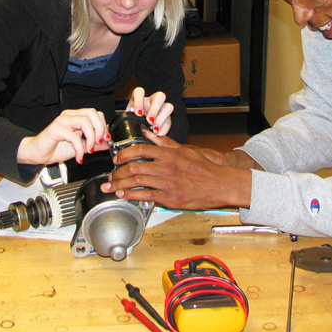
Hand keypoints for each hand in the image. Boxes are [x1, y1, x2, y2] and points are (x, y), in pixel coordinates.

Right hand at [17, 108, 109, 164]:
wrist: (40, 154)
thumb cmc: (57, 148)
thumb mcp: (81, 147)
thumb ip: (94, 144)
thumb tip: (107, 143)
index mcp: (76, 117)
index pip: (96, 113)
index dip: (103, 125)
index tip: (105, 139)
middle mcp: (70, 115)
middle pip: (92, 113)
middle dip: (99, 129)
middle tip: (99, 142)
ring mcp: (62, 121)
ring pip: (84, 121)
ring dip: (91, 138)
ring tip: (88, 150)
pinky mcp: (55, 129)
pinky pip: (73, 136)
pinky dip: (79, 149)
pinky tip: (79, 156)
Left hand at [101, 133, 251, 209]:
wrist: (220, 184)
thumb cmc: (204, 168)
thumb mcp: (186, 151)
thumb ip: (165, 143)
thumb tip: (148, 134)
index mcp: (169, 154)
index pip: (141, 149)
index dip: (125, 154)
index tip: (117, 158)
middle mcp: (166, 167)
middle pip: (134, 167)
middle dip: (118, 172)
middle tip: (111, 175)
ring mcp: (167, 183)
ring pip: (136, 182)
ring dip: (120, 185)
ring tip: (111, 187)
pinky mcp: (170, 198)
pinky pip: (146, 196)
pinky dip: (132, 195)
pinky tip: (124, 195)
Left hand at [126, 87, 172, 134]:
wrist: (137, 131)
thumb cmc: (130, 123)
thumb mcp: (127, 120)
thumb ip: (126, 121)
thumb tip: (123, 129)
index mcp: (139, 99)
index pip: (139, 92)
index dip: (139, 102)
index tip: (138, 113)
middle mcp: (152, 101)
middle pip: (159, 97)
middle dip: (155, 109)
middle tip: (149, 121)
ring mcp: (161, 109)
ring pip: (168, 107)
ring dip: (161, 118)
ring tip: (155, 129)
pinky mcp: (167, 119)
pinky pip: (168, 122)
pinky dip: (164, 129)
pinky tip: (158, 134)